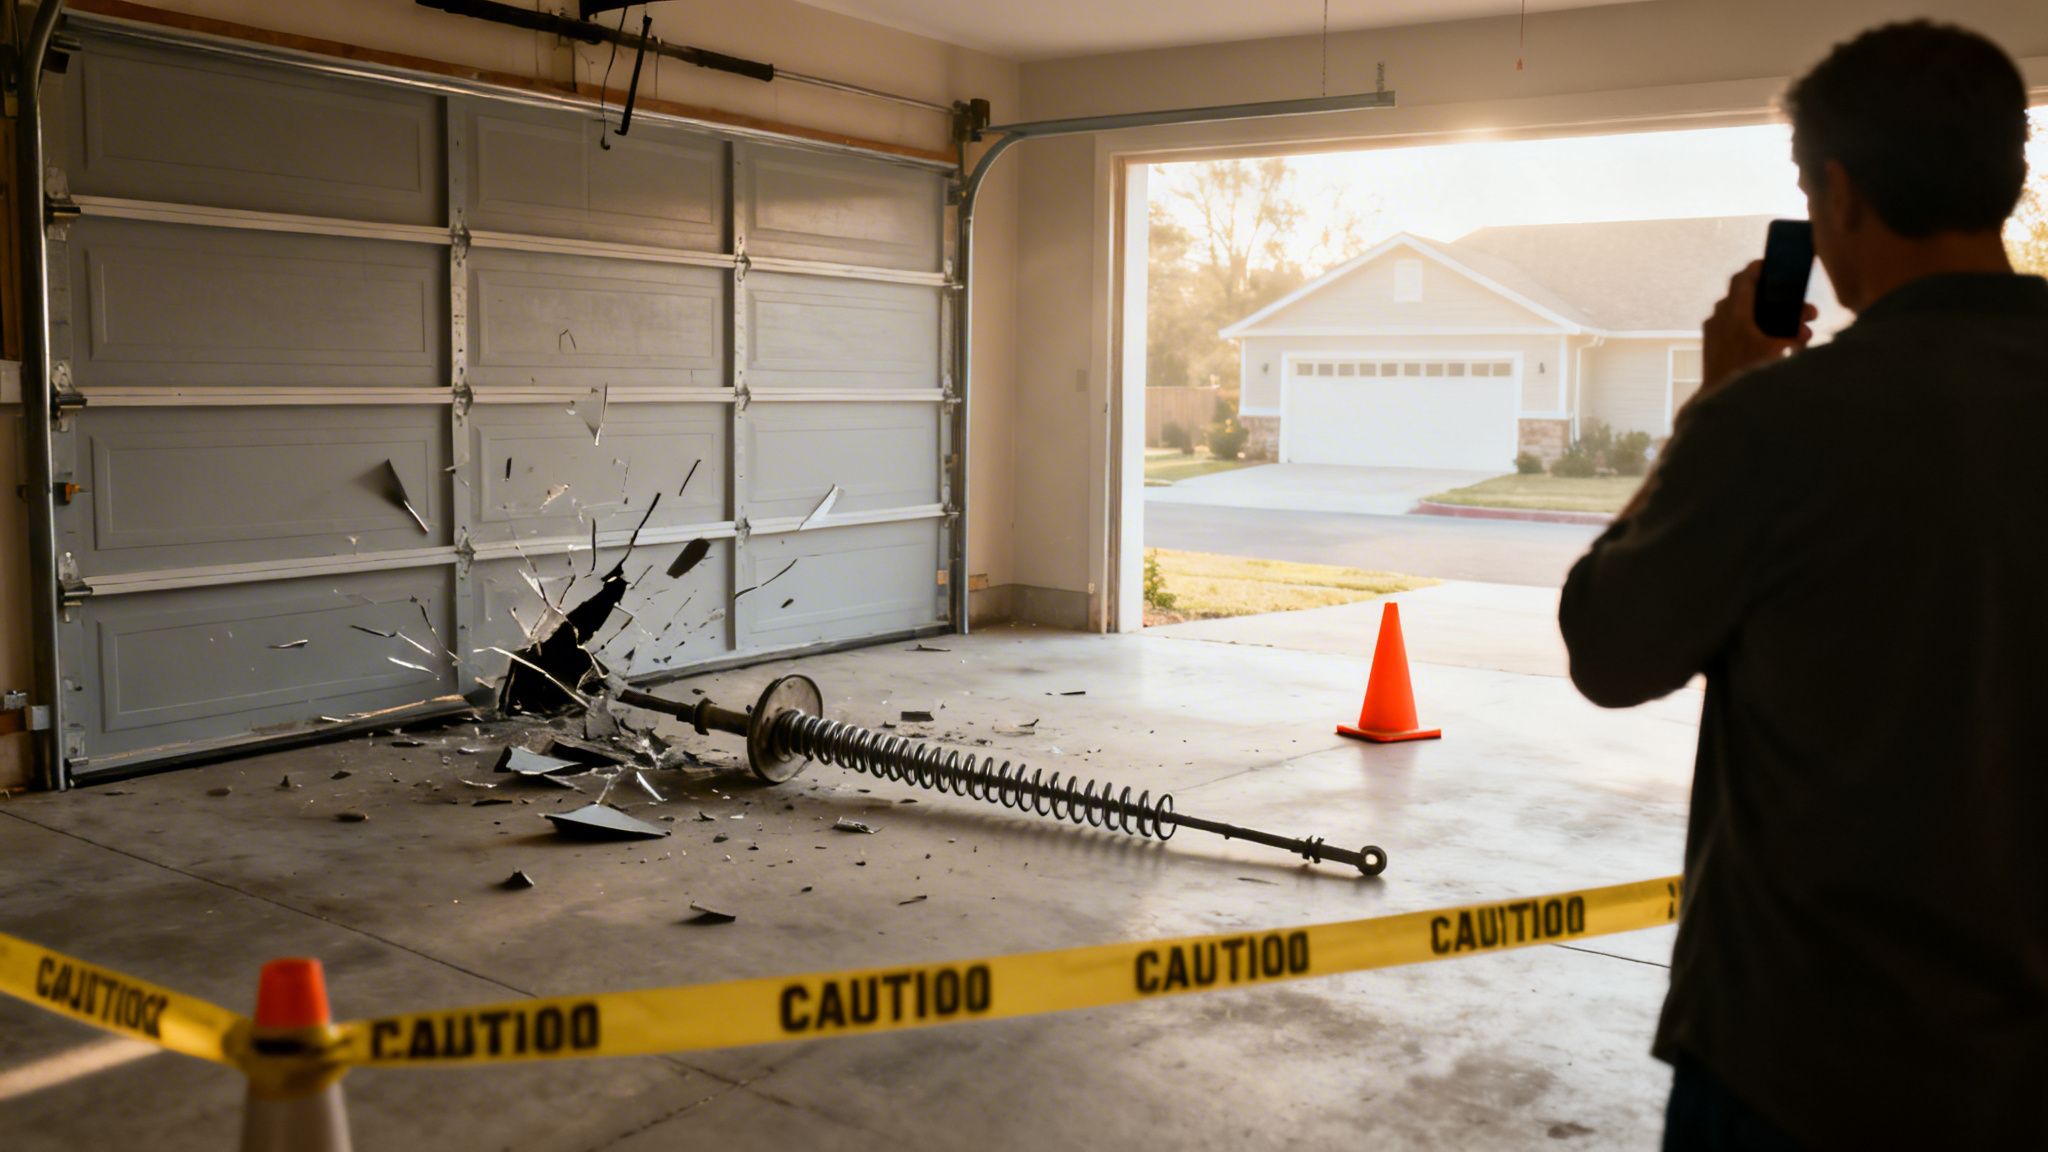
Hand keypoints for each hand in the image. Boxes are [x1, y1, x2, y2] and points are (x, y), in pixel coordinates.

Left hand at [1700, 260, 1815, 395]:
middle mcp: (1719, 317)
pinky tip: (1773, 344)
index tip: (1772, 264)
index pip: (1743, 277)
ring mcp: (1714, 331)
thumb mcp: (1776, 350)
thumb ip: (1792, 334)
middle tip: (1801, 312)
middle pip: (1748, 297)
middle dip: (1776, 301)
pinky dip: (1754, 330)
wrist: (1717, 399)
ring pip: (1743, 314)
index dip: (1759, 267)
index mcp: (1733, 312)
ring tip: (1792, 333)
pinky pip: (1735, 329)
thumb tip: (1802, 331)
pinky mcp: (1713, 345)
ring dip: (1767, 318)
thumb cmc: (1745, 373)